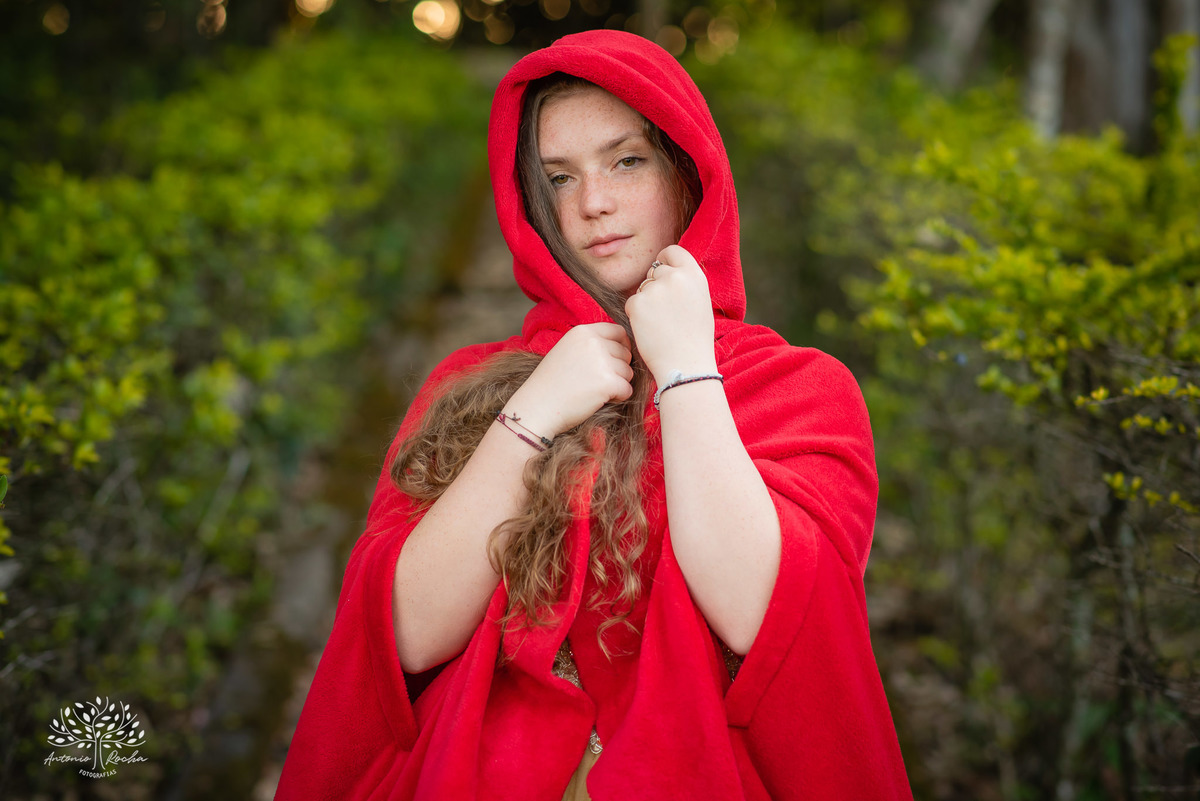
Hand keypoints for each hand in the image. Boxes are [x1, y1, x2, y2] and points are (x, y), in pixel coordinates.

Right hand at [505, 323, 633, 438]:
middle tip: (599, 381)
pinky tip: (599, 400)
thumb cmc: (550, 383)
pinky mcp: (608, 382)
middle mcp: (594, 342)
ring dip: (619, 384)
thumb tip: (621, 346)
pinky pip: (627, 389)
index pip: (619, 331)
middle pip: (625, 353)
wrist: (537, 407)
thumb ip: (590, 344)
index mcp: (583, 331)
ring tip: (596, 391)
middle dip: (619, 369)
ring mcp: (602, 361)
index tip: (614, 360)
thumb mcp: (567, 350)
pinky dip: (619, 398)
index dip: (622, 346)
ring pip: (628, 372)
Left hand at [624, 245, 716, 383]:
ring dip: (646, 302)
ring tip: (661, 324)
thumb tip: (667, 269)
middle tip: (666, 312)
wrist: (686, 364)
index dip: (665, 261)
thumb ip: (685, 282)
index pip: (672, 251)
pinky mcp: (637, 303)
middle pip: (654, 270)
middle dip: (655, 286)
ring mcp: (654, 289)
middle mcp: (674, 277)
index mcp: (694, 274)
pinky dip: (636, 315)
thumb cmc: (695, 338)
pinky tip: (650, 330)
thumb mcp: (700, 301)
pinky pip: (631, 303)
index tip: (662, 272)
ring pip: (642, 288)